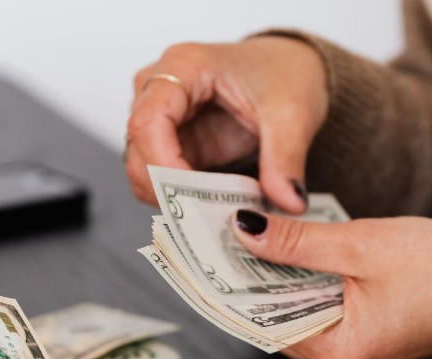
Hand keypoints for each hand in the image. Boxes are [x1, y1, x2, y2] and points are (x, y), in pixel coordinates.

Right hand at [126, 37, 327, 213]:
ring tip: (216, 215)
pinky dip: (183, 200)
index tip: (191, 197)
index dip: (162, 165)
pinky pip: (163, 180)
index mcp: (184, 66)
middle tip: (207, 219)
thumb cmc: (283, 73)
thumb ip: (286, 159)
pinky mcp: (173, 144)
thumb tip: (288, 201)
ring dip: (174, 199)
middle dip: (166, 190)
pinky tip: (212, 209)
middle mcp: (160, 89)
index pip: (148, 121)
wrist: (291, 69)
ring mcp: (162, 118)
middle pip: (138, 149)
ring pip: (143, 170)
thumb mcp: (293, 114)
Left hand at [231, 210, 431, 358]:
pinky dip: (303, 283)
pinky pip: (317, 312)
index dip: (229, 280)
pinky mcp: (362, 342)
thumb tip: (246, 232)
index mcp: (337, 354)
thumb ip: (297, 242)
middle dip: (249, 274)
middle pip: (271, 319)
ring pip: (292, 314)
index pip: (258, 320)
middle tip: (223, 229)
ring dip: (276, 277)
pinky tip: (295, 251)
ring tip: (256, 232)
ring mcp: (350, 358)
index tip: (202, 248)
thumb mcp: (364, 244)